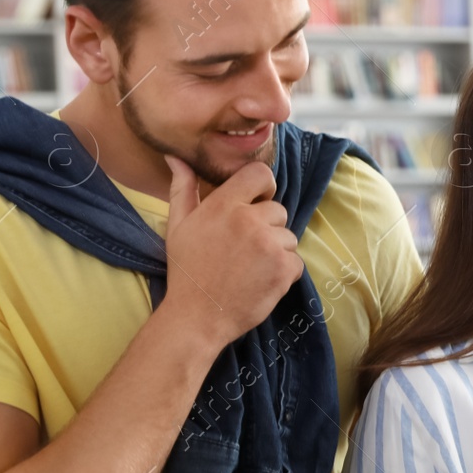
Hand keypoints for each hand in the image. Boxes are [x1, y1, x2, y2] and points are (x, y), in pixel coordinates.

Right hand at [161, 155, 301, 353]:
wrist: (197, 316)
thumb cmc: (187, 270)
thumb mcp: (178, 225)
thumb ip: (183, 188)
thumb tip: (176, 156)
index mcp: (224, 205)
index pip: (260, 174)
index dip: (263, 188)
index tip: (256, 203)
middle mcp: (249, 220)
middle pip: (278, 210)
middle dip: (267, 227)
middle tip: (244, 249)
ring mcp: (269, 244)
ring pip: (288, 237)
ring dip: (276, 250)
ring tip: (250, 267)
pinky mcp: (284, 268)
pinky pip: (296, 261)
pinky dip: (284, 272)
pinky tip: (261, 280)